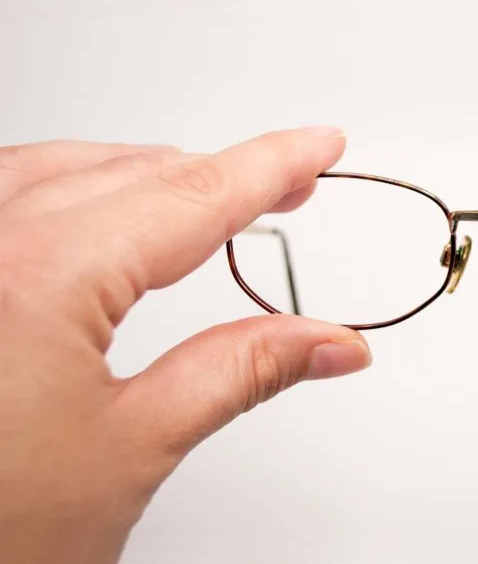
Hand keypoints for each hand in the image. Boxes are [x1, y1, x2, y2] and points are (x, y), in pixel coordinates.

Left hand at [0, 129, 371, 563]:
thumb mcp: (131, 449)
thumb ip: (240, 372)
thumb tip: (328, 342)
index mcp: (34, 277)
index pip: (191, 198)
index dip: (270, 165)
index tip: (318, 146)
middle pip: (130, 174)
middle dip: (219, 176)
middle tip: (287, 186)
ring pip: (61, 169)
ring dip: (145, 174)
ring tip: (207, 192)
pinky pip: (6, 189)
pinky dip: (69, 184)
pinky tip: (95, 201)